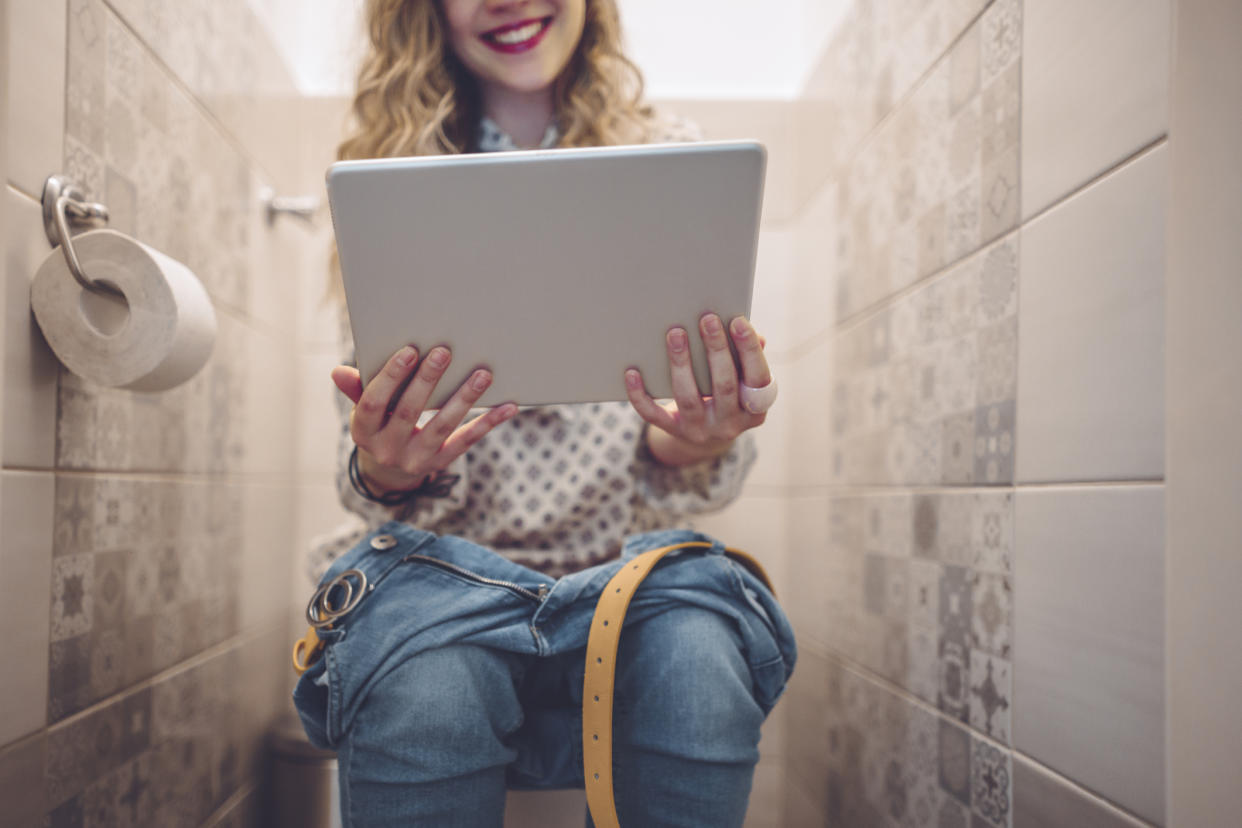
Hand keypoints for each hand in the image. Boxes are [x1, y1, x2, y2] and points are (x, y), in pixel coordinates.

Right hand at [332, 345, 516, 493]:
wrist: (390, 472)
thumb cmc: (380, 426)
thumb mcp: (365, 412)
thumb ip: (358, 390)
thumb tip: (338, 371)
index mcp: (364, 431)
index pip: (373, 403)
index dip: (390, 377)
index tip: (409, 350)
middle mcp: (388, 449)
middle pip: (409, 412)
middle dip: (427, 380)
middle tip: (444, 352)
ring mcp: (416, 459)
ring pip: (442, 426)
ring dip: (464, 399)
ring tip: (482, 375)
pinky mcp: (441, 463)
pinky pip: (466, 441)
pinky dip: (488, 423)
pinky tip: (508, 407)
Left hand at [624, 314, 773, 465]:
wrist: (704, 440)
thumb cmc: (727, 395)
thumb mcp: (743, 382)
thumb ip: (747, 359)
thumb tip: (756, 337)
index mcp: (754, 409)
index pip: (757, 378)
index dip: (749, 350)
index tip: (738, 321)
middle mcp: (730, 424)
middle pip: (724, 386)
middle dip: (715, 349)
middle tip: (707, 319)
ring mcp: (700, 431)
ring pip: (688, 397)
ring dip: (681, 363)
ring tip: (675, 333)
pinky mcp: (674, 432)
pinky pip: (654, 415)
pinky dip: (640, 394)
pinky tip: (632, 372)